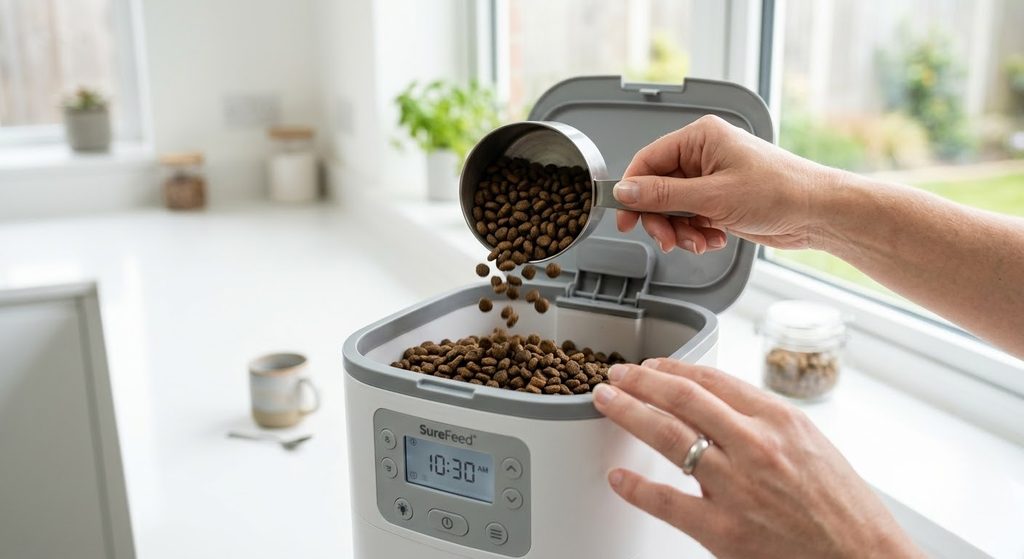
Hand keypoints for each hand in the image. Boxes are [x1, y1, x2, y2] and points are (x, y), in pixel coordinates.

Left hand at [592, 359, 920, 557]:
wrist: (865, 558)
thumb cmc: (843, 507)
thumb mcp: (810, 444)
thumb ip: (763, 422)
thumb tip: (717, 405)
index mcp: (779, 420)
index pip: (711, 380)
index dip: (671, 368)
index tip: (650, 366)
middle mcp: (755, 445)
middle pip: (682, 399)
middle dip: (640, 381)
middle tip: (615, 376)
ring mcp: (737, 487)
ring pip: (668, 437)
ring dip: (630, 414)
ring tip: (607, 402)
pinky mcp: (724, 530)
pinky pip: (668, 502)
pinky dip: (637, 488)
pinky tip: (618, 477)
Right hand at [614, 115, 838, 252]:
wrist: (818, 213)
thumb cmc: (780, 191)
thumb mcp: (712, 196)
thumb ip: (663, 195)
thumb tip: (626, 191)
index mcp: (701, 137)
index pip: (648, 160)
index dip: (632, 191)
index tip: (625, 218)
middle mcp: (704, 154)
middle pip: (657, 188)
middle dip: (661, 219)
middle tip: (667, 240)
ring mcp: (712, 178)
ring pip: (673, 208)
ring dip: (680, 231)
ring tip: (699, 241)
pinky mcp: (720, 200)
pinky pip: (691, 218)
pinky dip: (696, 233)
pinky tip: (713, 238)